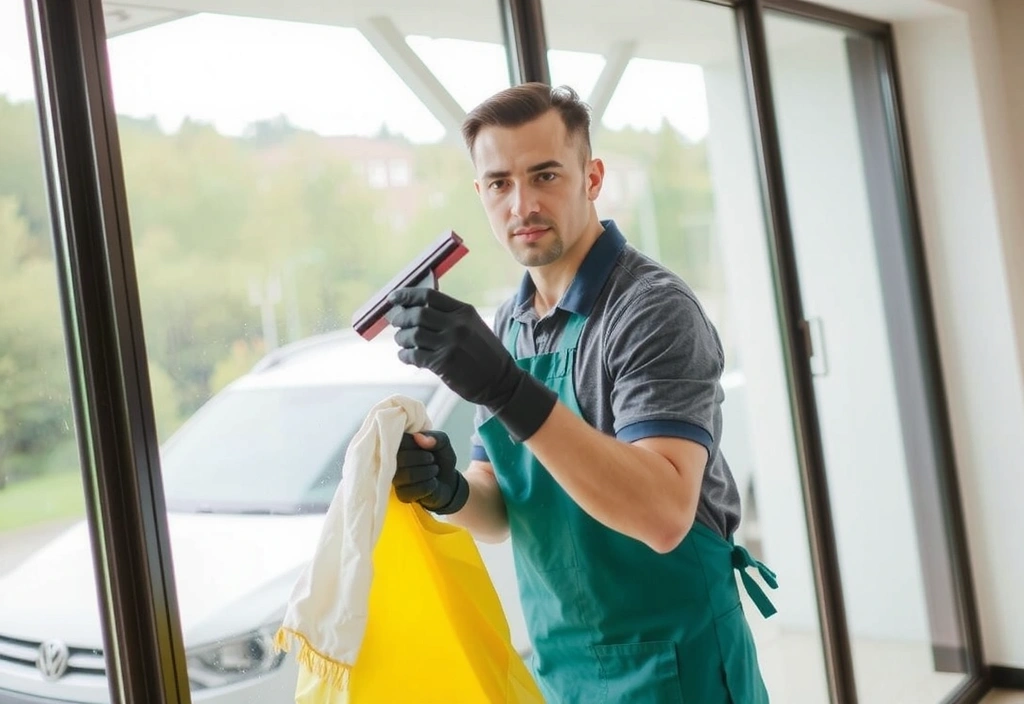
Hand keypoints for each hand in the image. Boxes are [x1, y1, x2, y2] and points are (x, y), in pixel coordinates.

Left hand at [387, 287, 557, 441]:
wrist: (501, 381)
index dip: (406, 295)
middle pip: (417, 314)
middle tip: (396, 323)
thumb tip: (416, 309)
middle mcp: (457, 325)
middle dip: (401, 318)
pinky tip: (406, 356)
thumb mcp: (473, 326)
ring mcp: (450, 344)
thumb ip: (450, 317)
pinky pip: (414, 355)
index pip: (428, 296)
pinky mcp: (443, 364)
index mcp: (464, 311)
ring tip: (402, 342)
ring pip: (412, 334)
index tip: (393, 298)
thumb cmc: (485, 354)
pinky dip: (404, 355)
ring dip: (401, 338)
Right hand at [393, 431, 467, 514]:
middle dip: (423, 458)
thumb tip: (419, 438)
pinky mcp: (402, 495)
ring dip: (428, 471)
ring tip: (433, 469)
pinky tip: (432, 481)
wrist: (448, 481)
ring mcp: (396, 480)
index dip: (415, 444)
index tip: (425, 446)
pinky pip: (416, 489)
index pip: (398, 441)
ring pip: (408, 475)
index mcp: (399, 445)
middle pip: (401, 459)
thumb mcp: (443, 443)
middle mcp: (392, 462)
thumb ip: (435, 437)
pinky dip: (430, 484)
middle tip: (431, 458)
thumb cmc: (440, 458)